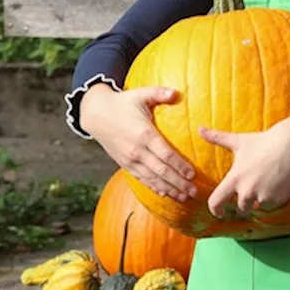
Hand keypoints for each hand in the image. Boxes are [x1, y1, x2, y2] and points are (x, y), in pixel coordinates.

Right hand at [80, 83, 196, 199]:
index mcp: (145, 134)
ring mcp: (130, 159)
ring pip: (152, 178)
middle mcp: (137, 150)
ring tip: (184, 197)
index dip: (180, 166)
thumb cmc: (123, 102)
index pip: (166, 154)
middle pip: (161, 171)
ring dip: (169, 189)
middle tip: (194, 191)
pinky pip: (141, 178)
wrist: (95, 113)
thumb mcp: (140, 94)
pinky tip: (165, 194)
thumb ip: (158, 93)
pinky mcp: (124, 163)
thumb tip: (176, 92)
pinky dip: (153, 187)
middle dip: (178, 183)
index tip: (193, 174)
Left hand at [202, 111, 289, 217]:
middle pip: (241, 208)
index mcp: (235, 179)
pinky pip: (273, 205)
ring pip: (259, 207)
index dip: (215, 210)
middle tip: (253, 190)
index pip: (216, 202)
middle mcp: (248, 190)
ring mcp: (264, 196)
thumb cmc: (264, 142)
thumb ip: (217, 138)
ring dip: (261, 200)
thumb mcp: (239, 141)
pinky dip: (274, 198)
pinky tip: (278, 184)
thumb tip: (199, 129)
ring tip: (267, 184)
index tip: (219, 212)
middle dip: (246, 202)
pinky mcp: (279, 198)